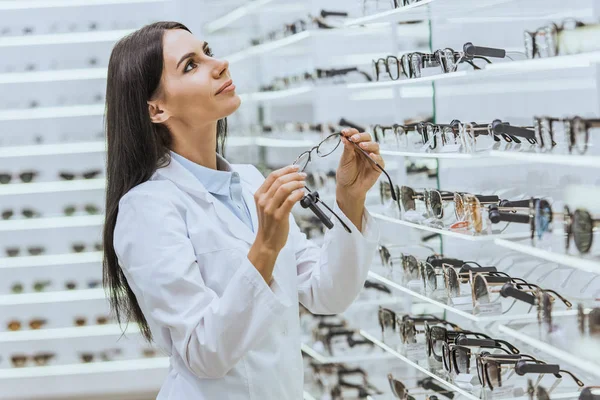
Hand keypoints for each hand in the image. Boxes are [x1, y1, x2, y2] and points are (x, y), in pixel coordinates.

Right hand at [249, 166, 305, 281]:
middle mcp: (262, 200)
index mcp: (259, 195)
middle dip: (294, 175)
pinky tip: (302, 193)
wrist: (267, 241)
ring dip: (297, 183)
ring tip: (304, 183)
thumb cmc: (270, 223)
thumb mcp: (267, 205)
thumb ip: (274, 193)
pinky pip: (290, 200)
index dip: (286, 170)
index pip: (272, 176)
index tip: (296, 168)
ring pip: (284, 188)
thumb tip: (289, 180)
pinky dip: (298, 194)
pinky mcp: (279, 216)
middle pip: (279, 180)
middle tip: (303, 175)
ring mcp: (270, 208)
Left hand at [336, 128, 383, 199]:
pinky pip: (380, 159)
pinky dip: (376, 157)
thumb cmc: (346, 174)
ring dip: (368, 144)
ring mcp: (372, 157)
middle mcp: (365, 150)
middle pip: (367, 138)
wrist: (349, 189)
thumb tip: (345, 137)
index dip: (351, 132)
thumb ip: (347, 149)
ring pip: (375, 146)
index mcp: (355, 146)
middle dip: (360, 136)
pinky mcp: (378, 166)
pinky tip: (371, 156)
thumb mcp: (344, 161)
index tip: (344, 132)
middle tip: (353, 138)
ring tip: (362, 146)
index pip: (355, 135)